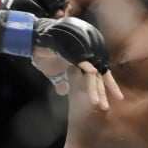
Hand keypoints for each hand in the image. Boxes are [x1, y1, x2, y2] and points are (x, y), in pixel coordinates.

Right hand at [0, 11, 122, 109]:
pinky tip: (92, 72)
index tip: (114, 100)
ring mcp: (80, 51)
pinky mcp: (71, 47)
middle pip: (97, 76)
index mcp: (84, 60)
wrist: (34, 40)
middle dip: (101, 92)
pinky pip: (80, 57)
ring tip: (95, 102)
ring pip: (89, 72)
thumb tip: (63, 91)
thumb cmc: (44, 53)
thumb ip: (60, 81)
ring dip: (92, 87)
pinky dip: (86, 64)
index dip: (106, 87)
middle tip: (105, 107)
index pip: (99, 75)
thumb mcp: (53, 73)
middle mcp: (85, 56)